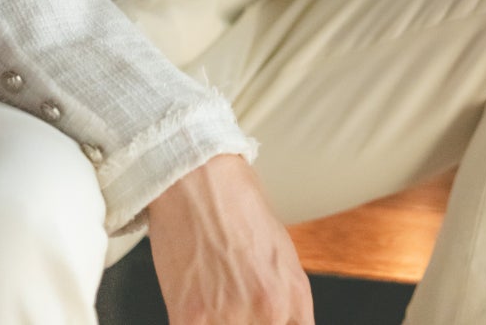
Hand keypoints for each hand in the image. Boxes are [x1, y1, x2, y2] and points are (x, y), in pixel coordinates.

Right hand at [149, 154, 314, 323]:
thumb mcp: (280, 252)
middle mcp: (269, 311)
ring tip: (210, 293)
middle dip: (243, 322)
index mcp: (294, 296)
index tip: (261, 320)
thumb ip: (282, 297)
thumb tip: (277, 320)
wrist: (197, 176)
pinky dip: (191, 321)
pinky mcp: (190, 320)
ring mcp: (230, 317)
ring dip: (214, 321)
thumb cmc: (236, 202)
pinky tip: (190, 301)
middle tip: (230, 298)